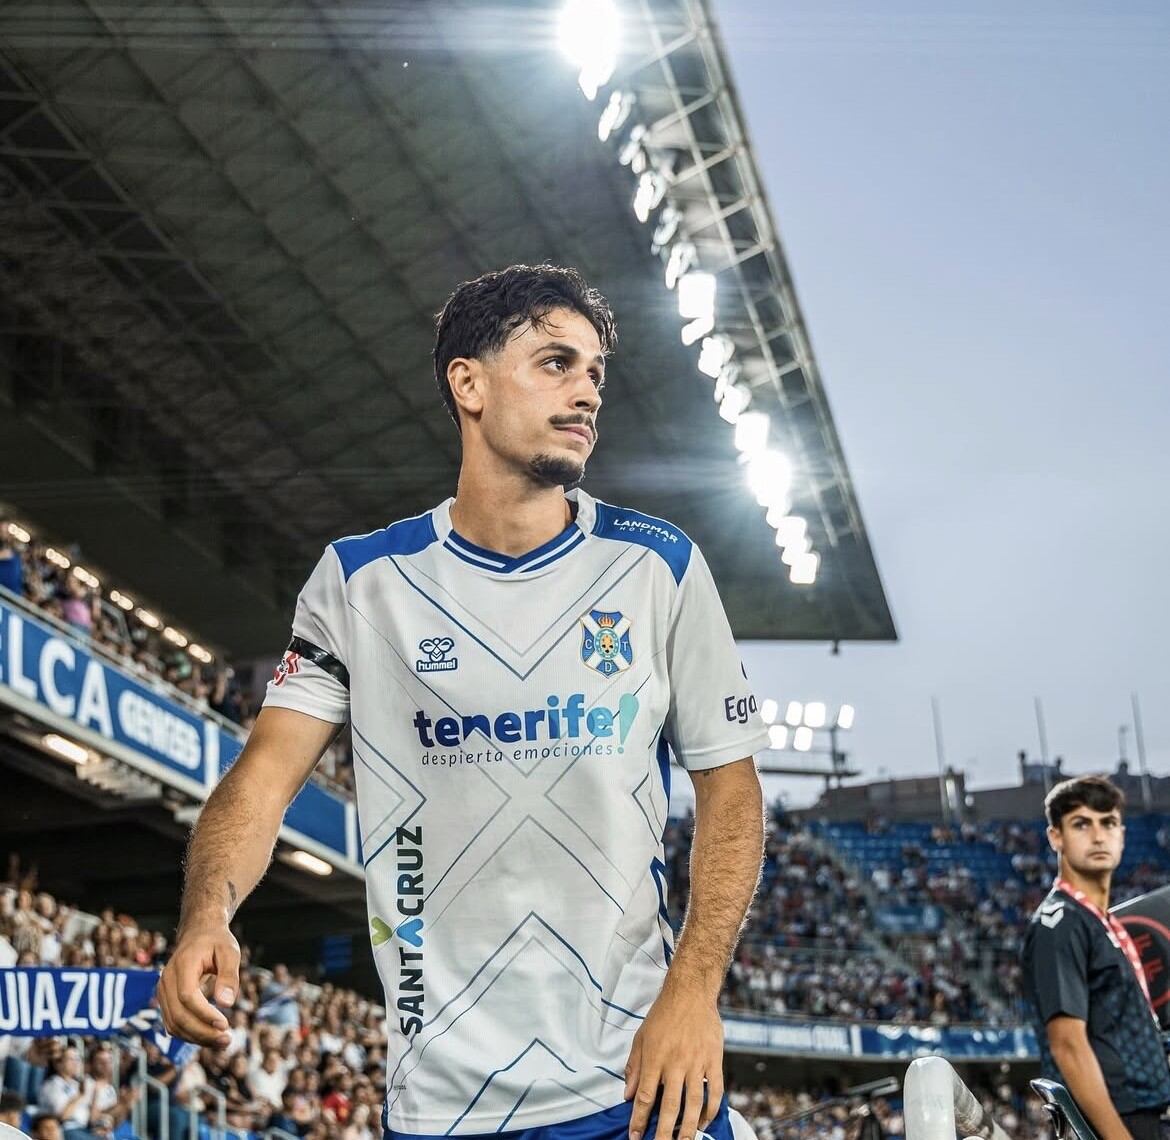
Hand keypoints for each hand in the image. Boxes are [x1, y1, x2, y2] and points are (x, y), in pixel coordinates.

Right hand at [157, 922, 239, 1045]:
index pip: (187, 996)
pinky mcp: (166, 1001)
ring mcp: (163, 992)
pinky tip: (210, 1037)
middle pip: (178, 1015)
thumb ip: (229, 975)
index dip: (204, 1014)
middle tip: (227, 1040)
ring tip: (223, 1042)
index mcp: (182, 964)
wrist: (198, 934)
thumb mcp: (230, 951)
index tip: (225, 1025)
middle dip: (202, 1032)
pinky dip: (190, 1034)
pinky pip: (174, 1023)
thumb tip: (227, 1004)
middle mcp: (166, 980)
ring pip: (174, 1024)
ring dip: (197, 1037)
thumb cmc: (216, 941)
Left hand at [624, 984, 723, 1139]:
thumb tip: (628, 1095)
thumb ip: (634, 1067)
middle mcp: (675, 1063)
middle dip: (663, 1133)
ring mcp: (696, 1063)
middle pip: (670, 1106)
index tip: (635, 1137)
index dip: (639, 1120)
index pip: (646, 1097)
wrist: (690, 992)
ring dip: (689, 1128)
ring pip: (694, 1104)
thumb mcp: (641, 1037)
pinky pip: (715, 1091)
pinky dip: (711, 1110)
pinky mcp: (713, 1060)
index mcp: (655, 1058)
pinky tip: (705, 1121)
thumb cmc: (663, 1014)